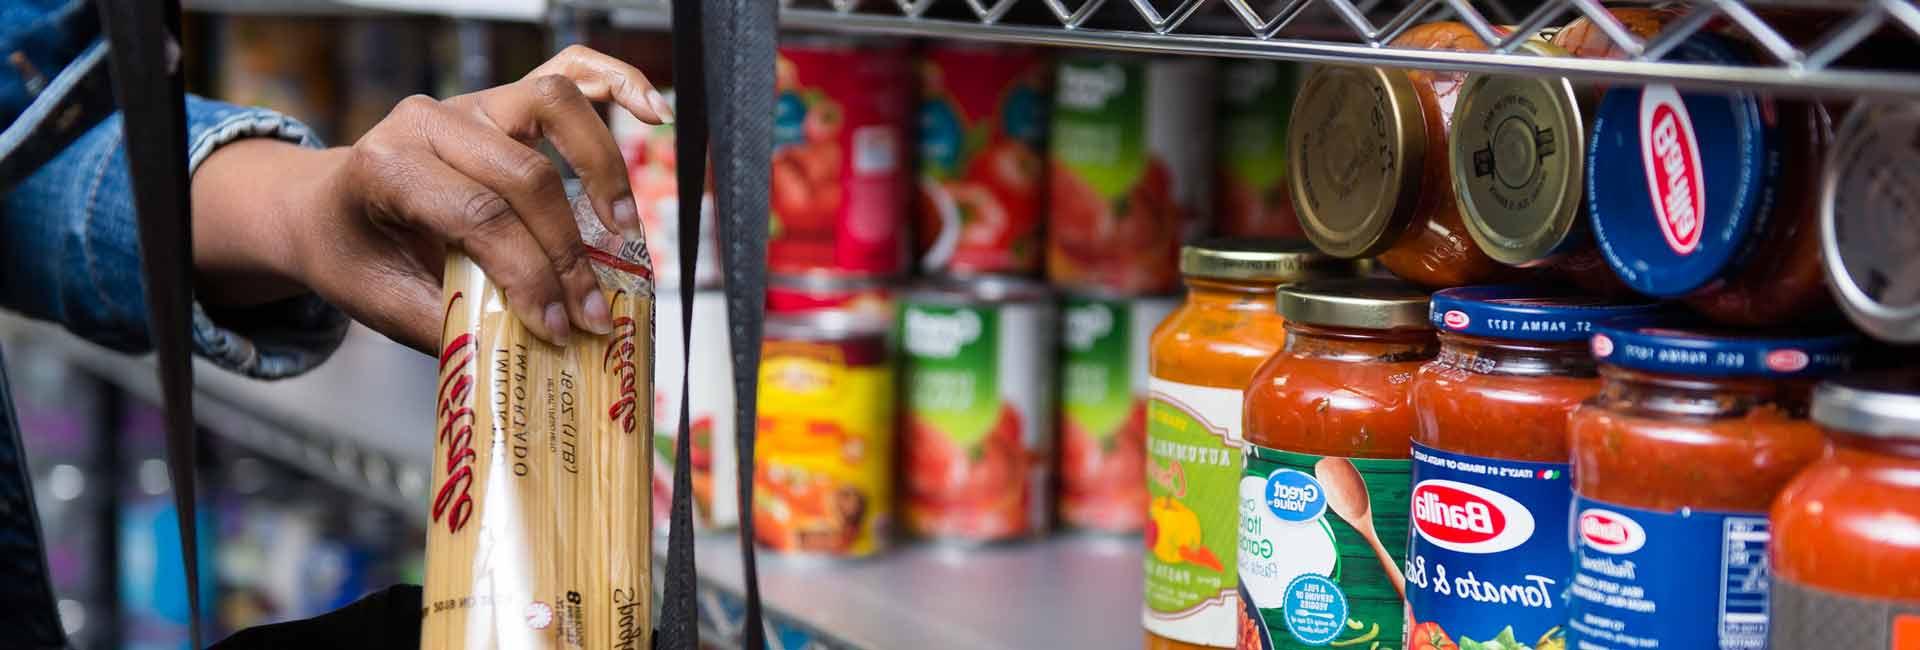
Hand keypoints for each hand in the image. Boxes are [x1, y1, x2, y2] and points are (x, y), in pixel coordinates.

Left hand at [191, 45, 674, 352]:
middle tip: (590, 311)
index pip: (477, 216)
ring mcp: (469, 102)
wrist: (324, 208)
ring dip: (600, 166)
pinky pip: (568, 72)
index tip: (556, 327)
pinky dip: (616, 83)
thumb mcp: (382, 302)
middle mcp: (428, 120)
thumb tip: (534, 352)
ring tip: (621, 227)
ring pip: (553, 107)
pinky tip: (652, 110)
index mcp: (385, 166)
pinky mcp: (502, 100)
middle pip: (524, 175)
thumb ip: (452, 324)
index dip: (527, 275)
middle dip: (566, 252)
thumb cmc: (354, 254)